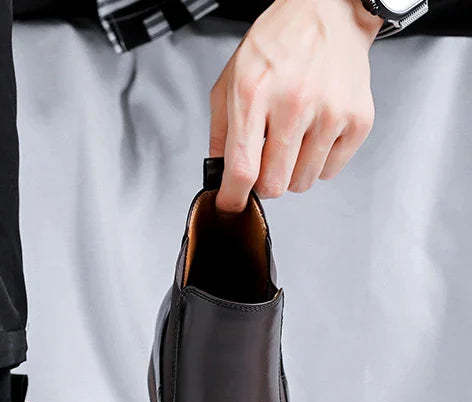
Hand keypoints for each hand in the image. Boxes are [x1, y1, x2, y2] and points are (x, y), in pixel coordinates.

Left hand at [209, 0, 381, 212]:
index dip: (233, 197)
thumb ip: (220, 133)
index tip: (231, 205)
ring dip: (292, 172)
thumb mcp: (230, 81)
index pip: (242, 169)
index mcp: (254, 94)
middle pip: (273, 185)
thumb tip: (219, 177)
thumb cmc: (277, 45)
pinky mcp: (358, 120)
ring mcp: (330, 113)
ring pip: (302, 183)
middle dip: (264, 182)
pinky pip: (330, 171)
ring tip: (292, 140)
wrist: (329, 12)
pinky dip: (318, 161)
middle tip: (265, 160)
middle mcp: (294, 103)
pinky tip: (314, 133)